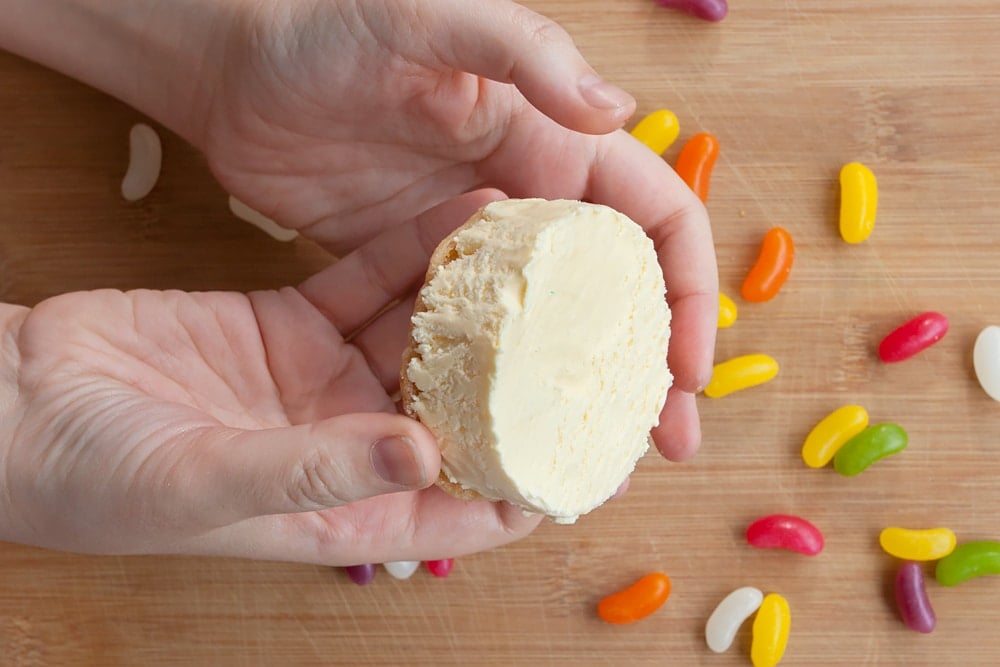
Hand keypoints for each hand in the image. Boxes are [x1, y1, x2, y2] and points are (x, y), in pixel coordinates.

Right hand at [0, 190, 539, 563]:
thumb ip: (317, 467)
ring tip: (546, 251)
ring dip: (483, 296)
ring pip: (429, 332)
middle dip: (528, 372)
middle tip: (593, 325)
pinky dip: (416, 249)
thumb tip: (424, 451)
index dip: (538, 478)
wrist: (20, 402)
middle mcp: (353, 440)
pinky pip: (372, 280)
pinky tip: (467, 214)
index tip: (600, 438)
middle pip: (469, 409)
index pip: (473, 506)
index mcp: (349, 504)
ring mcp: (327, 375)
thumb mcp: (211, 483)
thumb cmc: (100, 478)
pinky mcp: (295, 318)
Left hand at [192, 0, 717, 459]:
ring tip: (594, 460)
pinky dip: (499, 394)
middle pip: (616, 296)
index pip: (654, 220)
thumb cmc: (326, 27)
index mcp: (553, 143)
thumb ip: (525, 55)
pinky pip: (474, 347)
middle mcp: (528, 204)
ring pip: (551, 334)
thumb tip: (620, 111)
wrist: (232, 74)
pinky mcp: (414, 283)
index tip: (688, 368)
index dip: (689, 292)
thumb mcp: (430, 20)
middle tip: (664, 444)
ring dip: (578, 396)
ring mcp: (472, 251)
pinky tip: (504, 438)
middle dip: (648, 368)